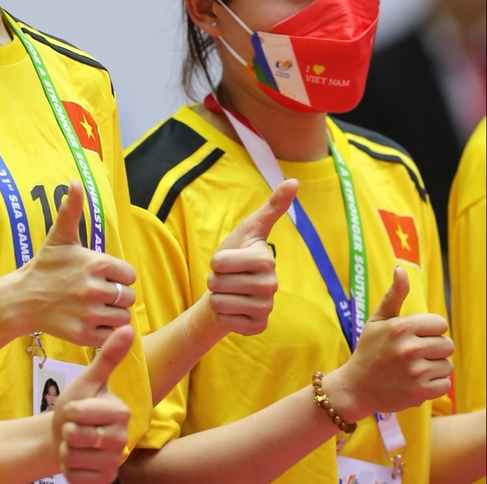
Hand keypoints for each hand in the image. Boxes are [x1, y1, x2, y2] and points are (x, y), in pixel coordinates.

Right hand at [15, 181, 135, 346]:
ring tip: (93, 308)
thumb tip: (75, 181)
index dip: (118, 276)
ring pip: (122, 318)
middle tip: (96, 294)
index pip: (129, 275)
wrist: (21, 299)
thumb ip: (72, 209)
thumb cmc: (46, 265)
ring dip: (112, 315)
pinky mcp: (83, 335)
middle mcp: (94, 288)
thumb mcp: (60, 236)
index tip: (101, 276)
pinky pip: (110, 336)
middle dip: (116, 297)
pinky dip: (104, 333)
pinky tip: (88, 322)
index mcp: (95, 263)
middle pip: (128, 297)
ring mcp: (89, 313)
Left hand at [52, 325, 133, 483]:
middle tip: (74, 426)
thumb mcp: (88, 380)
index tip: (78, 409)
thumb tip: (128, 326)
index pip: (80, 412)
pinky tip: (76, 460)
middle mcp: (123, 439)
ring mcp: (114, 463)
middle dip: (66, 430)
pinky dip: (68, 468)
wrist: (65, 437)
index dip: (70, 410)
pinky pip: (74, 476)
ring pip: (73, 457)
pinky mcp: (104, 481)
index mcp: (122, 411)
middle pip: (76, 435)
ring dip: (66, 449)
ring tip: (75, 442)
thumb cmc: (77, 405)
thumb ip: (108, 356)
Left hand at [204, 179, 297, 335]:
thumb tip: (294, 181)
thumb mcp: (249, 229)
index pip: (219, 262)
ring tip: (229, 293)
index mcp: (267, 260)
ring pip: (219, 302)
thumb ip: (272, 207)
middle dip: (214, 279)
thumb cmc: (236, 257)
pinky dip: (222, 316)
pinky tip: (233, 310)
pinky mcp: (257, 328)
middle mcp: (271, 286)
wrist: (231, 290)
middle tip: (227, 278)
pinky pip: (225, 322)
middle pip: (217, 283)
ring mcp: (266, 309)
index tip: (227, 261)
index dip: (215, 261)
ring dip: (216, 298)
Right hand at [326, 266, 452, 422]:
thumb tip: (401, 269)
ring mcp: (416, 372)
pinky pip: (445, 383)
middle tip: (413, 353)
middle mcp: (410, 349)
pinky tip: (416, 381)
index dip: (429, 329)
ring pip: (448, 364)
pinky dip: (434, 384)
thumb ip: (394, 295)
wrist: (357, 387)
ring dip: (434, 366)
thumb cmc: (369, 350)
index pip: (440, 323)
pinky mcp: (421, 392)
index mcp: (400, 327)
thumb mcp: (377, 320)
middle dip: (433, 348)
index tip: (414, 335)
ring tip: (413, 368)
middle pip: (447, 344)